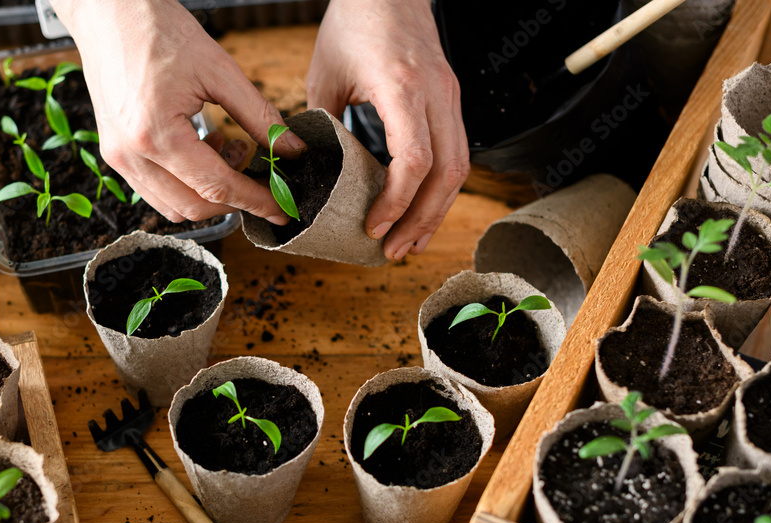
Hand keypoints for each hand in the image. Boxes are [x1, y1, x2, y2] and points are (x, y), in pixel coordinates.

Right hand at [50, 0, 304, 223]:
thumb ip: (260, 115)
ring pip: (174, 206)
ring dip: (210, 192)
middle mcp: (131, 154)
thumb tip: (292, 150)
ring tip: (229, 148)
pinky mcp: (114, 154)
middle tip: (258, 168)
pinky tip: (204, 147)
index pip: (217, 186)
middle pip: (195, 207)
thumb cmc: (159, 31)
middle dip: (235, 198)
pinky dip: (187, 183)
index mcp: (155, 134)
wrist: (108, 12)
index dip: (256, 201)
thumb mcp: (220, 70)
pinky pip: (156, 190)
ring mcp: (117, 157)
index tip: (283, 209)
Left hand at [308, 0, 468, 259]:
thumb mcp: (325, 75)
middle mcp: (437, 94)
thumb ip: (321, 126)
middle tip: (393, 252)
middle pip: (447, 175)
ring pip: (459, 169)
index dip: (397, 203)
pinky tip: (420, 210)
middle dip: (421, 221)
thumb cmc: (355, 21)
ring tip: (409, 243)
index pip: (414, 161)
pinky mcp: (453, 100)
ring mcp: (451, 97)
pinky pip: (456, 154)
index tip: (374, 228)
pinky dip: (439, 189)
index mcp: (404, 88)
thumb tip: (311, 175)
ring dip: (435, 212)